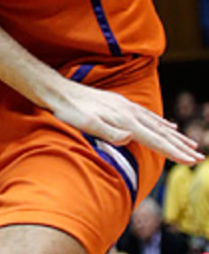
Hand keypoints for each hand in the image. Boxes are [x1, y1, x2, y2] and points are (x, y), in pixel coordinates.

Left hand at [40, 79, 201, 164]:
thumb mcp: (85, 124)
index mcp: (124, 120)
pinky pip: (149, 116)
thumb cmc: (69, 111)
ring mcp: (126, 107)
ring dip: (175, 136)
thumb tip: (129, 138)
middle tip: (200, 159)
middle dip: (181, 146)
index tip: (191, 162)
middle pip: (161, 132)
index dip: (174, 152)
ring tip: (191, 144)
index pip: (155, 140)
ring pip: (158, 124)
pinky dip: (163, 123)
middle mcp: (130, 112)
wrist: (59, 91)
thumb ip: (108, 132)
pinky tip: (169, 126)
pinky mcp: (121, 104)